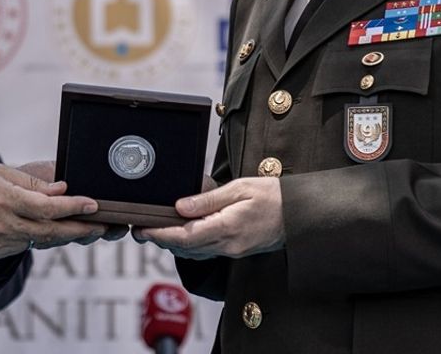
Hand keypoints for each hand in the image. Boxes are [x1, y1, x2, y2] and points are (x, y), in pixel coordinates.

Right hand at [0, 162, 109, 259]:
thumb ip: (32, 184)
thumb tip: (62, 190)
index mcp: (4, 199)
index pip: (49, 208)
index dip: (75, 208)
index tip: (94, 205)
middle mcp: (1, 225)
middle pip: (50, 232)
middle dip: (79, 229)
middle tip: (102, 226)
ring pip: (38, 242)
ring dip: (61, 235)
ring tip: (81, 227)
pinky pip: (21, 247)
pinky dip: (35, 238)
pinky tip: (46, 230)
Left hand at [132, 176, 284, 259]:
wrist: (300, 214)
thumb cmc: (273, 196)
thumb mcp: (240, 188)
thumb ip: (208, 199)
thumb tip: (180, 206)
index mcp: (228, 227)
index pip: (184, 236)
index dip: (160, 234)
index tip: (142, 228)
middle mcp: (228, 244)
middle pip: (184, 247)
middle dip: (160, 239)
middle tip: (139, 230)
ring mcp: (232, 250)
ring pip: (194, 251)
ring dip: (172, 244)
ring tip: (153, 231)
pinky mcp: (236, 250)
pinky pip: (206, 250)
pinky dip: (188, 244)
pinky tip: (180, 235)